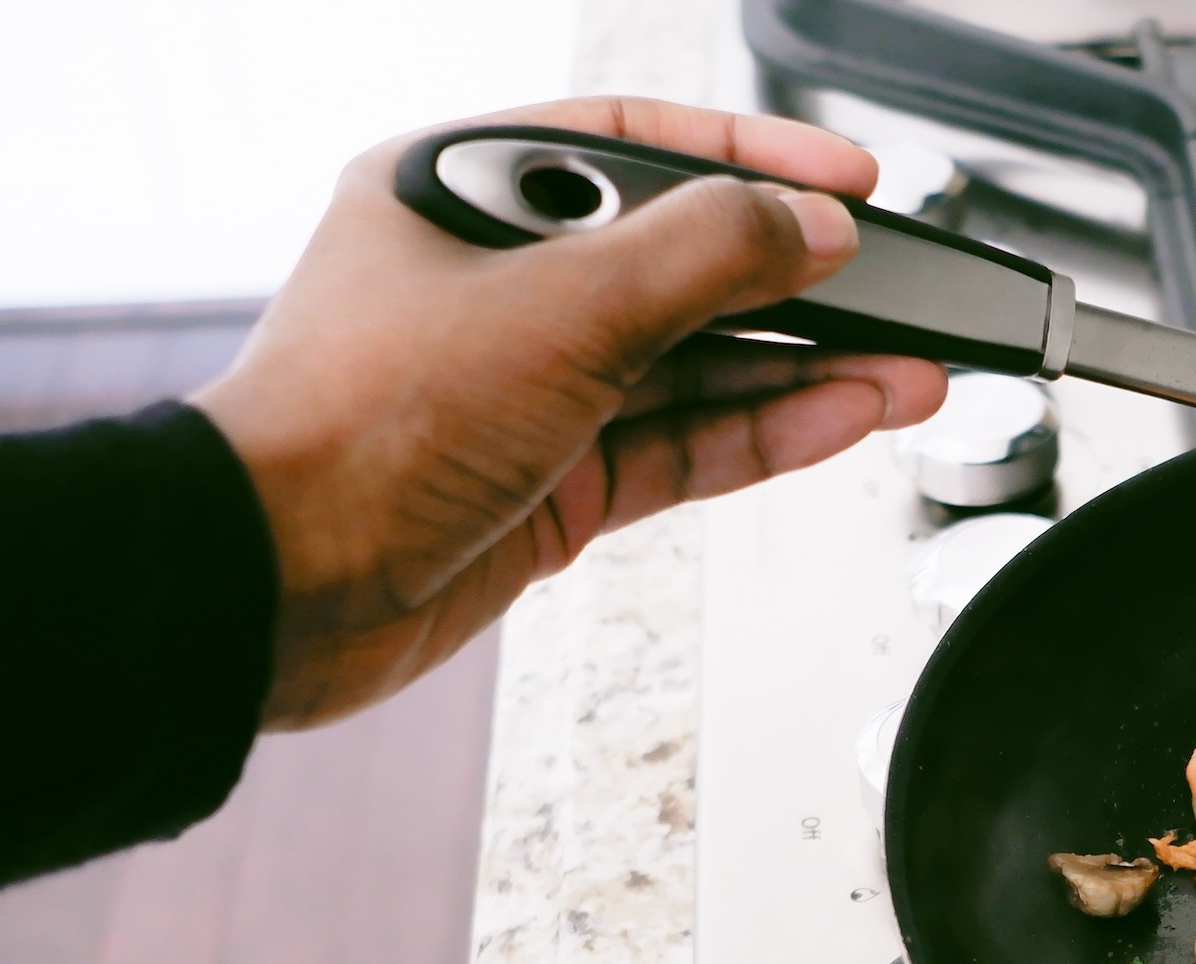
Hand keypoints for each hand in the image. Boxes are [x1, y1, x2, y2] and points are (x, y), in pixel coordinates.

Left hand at [193, 97, 946, 729]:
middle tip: (902, 288)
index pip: (638, 145)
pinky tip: (844, 419)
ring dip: (806, 371)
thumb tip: (812, 225)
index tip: (849, 178)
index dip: (753, 157)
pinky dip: (765, 436)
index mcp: (467, 194)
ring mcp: (529, 391)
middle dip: (801, 282)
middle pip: (683, 264)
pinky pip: (684, 447)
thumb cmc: (358, 423)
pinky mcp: (552, 485)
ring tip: (912, 373)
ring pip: (698, 367)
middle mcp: (498, 285)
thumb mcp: (564, 305)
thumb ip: (709, 255)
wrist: (283, 585)